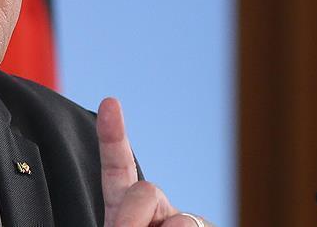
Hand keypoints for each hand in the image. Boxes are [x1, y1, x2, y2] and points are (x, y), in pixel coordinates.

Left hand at [97, 97, 211, 226]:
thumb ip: (123, 221)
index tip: (109, 101)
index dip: (113, 135)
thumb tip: (163, 217)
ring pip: (176, 219)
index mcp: (124, 203)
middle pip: (146, 191)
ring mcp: (182, 219)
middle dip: (131, 217)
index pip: (116, 165)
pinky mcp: (207, 226)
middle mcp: (155, 206)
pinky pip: (191, 226)